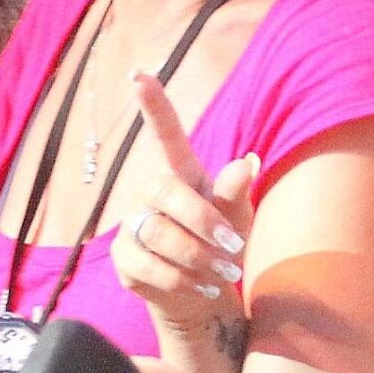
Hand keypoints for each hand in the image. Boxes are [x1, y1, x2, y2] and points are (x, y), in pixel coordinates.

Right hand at [109, 73, 255, 372]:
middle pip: (164, 191)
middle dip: (202, 221)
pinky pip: (150, 267)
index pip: (165, 134)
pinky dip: (183, 281)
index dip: (153, 105)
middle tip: (233, 248)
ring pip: (157, 233)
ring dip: (198, 258)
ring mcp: (133, 226)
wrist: (205, 297)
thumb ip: (237, 194)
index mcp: (182, 176)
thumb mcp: (239, 221)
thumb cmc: (224, 247)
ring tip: (224, 274)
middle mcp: (152, 195)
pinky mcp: (125, 260)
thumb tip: (248, 161)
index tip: (139, 74)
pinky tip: (203, 288)